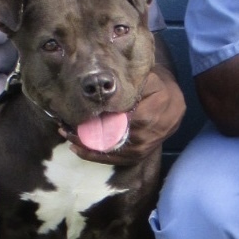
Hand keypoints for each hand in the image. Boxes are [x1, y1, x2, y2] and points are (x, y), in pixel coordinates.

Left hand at [61, 65, 185, 164]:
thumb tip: (107, 81)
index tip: (78, 115)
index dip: (95, 120)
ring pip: (109, 151)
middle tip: (64, 126)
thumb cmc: (158, 88)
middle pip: (109, 138)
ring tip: (67, 134)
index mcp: (148, 114)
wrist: (174, 104)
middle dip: (86, 133)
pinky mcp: (138, 156)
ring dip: (85, 145)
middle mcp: (145, 136)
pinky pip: (113, 159)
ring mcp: (141, 149)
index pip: (116, 121)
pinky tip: (77, 148)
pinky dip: (94, 155)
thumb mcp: (148, 79)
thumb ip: (130, 81)